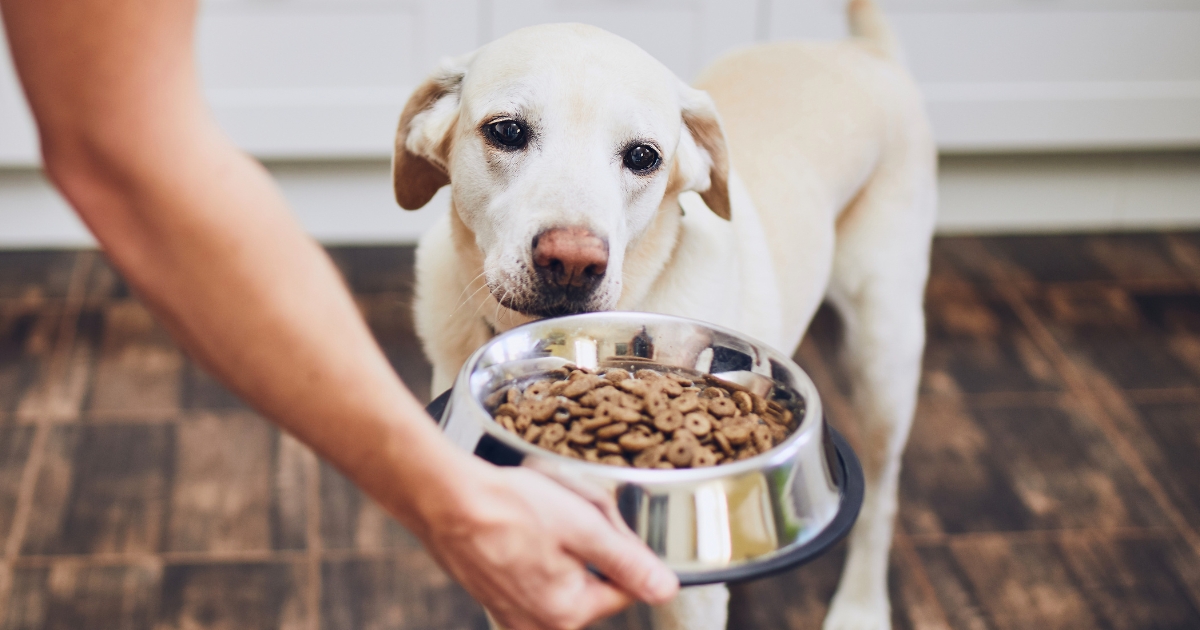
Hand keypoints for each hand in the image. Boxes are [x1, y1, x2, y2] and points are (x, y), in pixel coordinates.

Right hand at [416, 457, 678, 629]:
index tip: (598, 519)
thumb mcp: (584, 526)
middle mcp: (537, 623)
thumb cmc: (509, 507)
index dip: (619, 546)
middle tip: (566, 509)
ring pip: (562, 572)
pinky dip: (532, 545)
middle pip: (591, 579)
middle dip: (587, 542)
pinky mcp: (492, 594)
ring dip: (560, 541)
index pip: (624, 586)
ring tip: (538, 513)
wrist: (444, 498)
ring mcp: (510, 611)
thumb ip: (628, 562)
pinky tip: (520, 522)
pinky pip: (531, 571)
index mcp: (566, 613)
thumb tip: (666, 589)